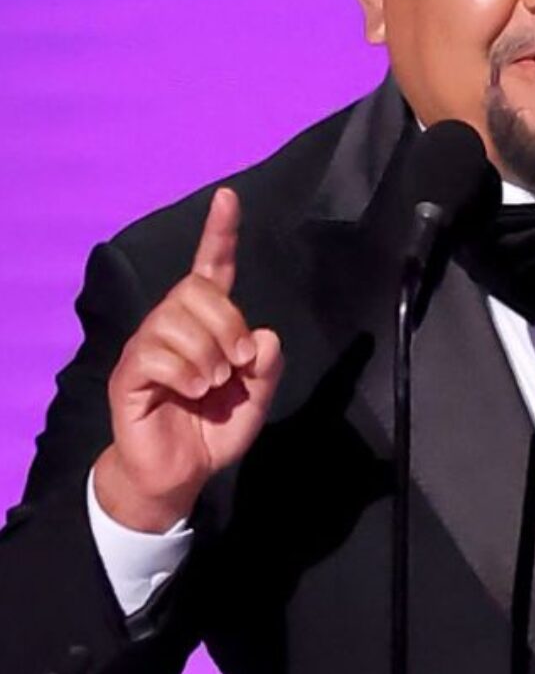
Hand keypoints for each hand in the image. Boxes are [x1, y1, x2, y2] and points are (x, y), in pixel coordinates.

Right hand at [92, 187, 283, 531]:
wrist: (180, 476)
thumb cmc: (212, 431)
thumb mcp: (255, 400)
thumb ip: (267, 368)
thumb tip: (263, 335)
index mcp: (203, 324)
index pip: (210, 268)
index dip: (219, 233)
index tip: (229, 198)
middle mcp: (170, 326)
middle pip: (195, 291)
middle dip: (227, 324)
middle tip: (237, 364)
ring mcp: (145, 348)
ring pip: (175, 320)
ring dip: (207, 355)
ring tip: (211, 385)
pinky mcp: (128, 375)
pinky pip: (155, 354)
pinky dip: (184, 373)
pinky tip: (192, 393)